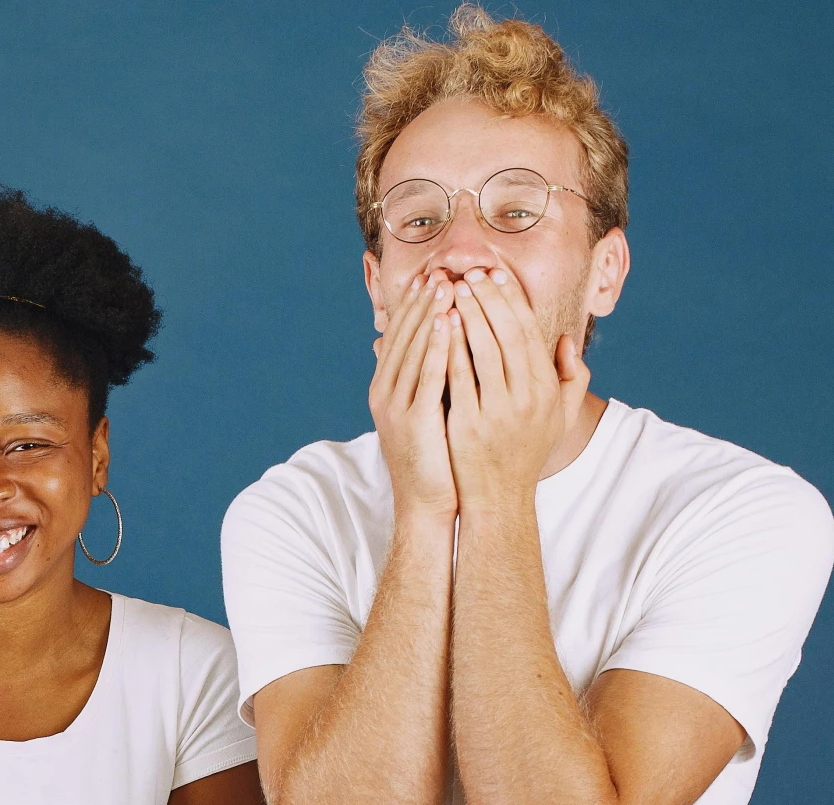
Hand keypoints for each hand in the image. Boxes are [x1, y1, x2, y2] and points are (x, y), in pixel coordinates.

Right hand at [370, 266, 458, 527]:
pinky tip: (448, 322)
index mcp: (386, 389)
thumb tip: (434, 349)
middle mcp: (384, 393)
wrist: (426, 504)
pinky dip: (436, 346)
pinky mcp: (413, 421)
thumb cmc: (435, 458)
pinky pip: (426, 375)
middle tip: (440, 270)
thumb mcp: (425, 412)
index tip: (432, 277)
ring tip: (446, 285)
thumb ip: (425, 379)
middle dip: (422, 303)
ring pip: (413, 349)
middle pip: (404, 337)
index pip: (400, 337)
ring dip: (429, 314)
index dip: (415, 306)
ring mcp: (395, 407)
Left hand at [442, 266, 588, 517]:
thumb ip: (570, 377)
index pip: (529, 332)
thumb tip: (565, 342)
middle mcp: (526, 398)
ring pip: (482, 351)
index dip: (512, 300)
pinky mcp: (468, 426)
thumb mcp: (559, 417)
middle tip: (470, 273)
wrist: (498, 498)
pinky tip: (438, 327)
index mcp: (546, 389)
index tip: (496, 275)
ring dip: (467, 316)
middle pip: (506, 335)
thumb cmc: (526, 453)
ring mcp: (497, 412)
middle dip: (488, 299)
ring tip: (452, 290)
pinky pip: (458, 378)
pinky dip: (449, 349)